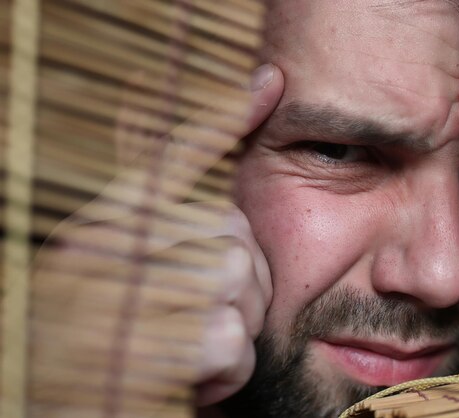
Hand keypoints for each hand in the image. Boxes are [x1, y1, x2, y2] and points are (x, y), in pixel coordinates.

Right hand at [30, 63, 283, 414]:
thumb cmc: (117, 344)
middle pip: (230, 235)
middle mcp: (104, 248)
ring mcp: (119, 298)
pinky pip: (230, 344)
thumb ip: (175, 225)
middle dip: (243, 284)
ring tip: (193, 347)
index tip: (268, 84)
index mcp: (104, 226)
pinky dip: (225, 373)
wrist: (72, 406)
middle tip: (207, 319)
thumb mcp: (139, 278)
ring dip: (233, 330)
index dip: (219, 120)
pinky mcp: (146, 354)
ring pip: (236, 286)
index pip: (169, 159)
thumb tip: (235, 155)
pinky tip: (193, 380)